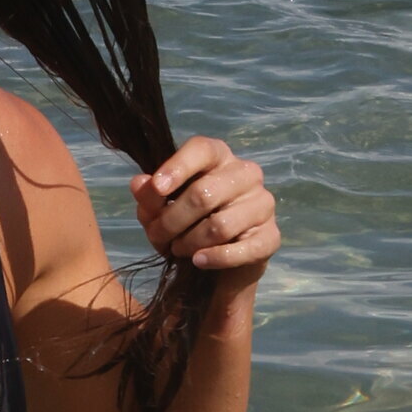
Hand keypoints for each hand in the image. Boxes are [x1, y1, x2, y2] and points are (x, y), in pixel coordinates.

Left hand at [134, 133, 277, 292]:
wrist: (219, 260)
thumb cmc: (187, 222)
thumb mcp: (160, 209)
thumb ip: (150, 196)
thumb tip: (140, 184)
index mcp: (219, 156)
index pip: (202, 149)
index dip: (178, 167)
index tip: (157, 187)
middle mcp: (246, 174)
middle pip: (204, 194)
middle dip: (172, 220)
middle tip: (158, 236)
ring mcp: (263, 204)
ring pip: (220, 225)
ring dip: (190, 242)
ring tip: (176, 249)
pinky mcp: (271, 237)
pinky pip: (244, 249)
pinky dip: (216, 258)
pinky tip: (199, 261)